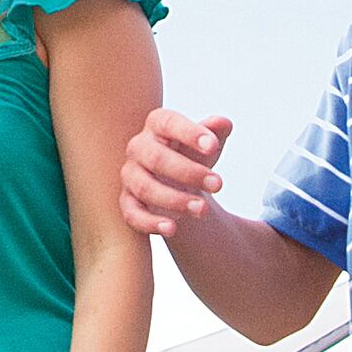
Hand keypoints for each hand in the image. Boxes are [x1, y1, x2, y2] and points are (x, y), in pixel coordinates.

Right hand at [115, 106, 230, 243]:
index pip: (168, 123)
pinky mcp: (127, 203)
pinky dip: (151, 223)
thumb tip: (224, 123)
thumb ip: (216, 131)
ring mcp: (130, 176)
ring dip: (175, 200)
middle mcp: (138, 147)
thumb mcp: (206, 143)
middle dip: (189, 172)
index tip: (213, 146)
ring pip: (146, 188)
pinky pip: (133, 214)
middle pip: (157, 158)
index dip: (190, 133)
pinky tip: (172, 229)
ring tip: (203, 209)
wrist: (178, 184)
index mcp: (157, 125)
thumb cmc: (192, 155)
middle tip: (219, 184)